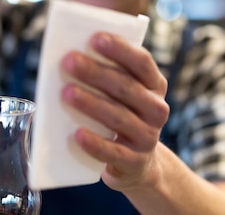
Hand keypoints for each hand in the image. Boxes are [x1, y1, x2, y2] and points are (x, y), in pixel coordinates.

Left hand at [60, 32, 169, 191]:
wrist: (135, 165)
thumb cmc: (120, 119)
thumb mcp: (121, 98)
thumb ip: (107, 80)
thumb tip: (73, 61)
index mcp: (155, 87)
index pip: (142, 63)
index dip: (120, 50)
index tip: (95, 39)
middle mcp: (157, 110)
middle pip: (126, 88)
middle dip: (96, 73)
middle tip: (70, 62)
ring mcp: (148, 138)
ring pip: (119, 118)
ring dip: (91, 104)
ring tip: (67, 93)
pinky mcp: (134, 162)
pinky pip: (112, 152)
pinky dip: (94, 143)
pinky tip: (77, 134)